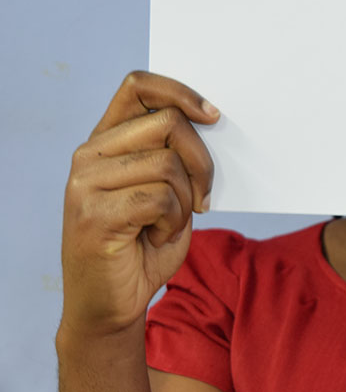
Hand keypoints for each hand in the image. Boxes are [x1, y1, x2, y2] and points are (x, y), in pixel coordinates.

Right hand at [60, 71, 219, 337]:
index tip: (214, 116)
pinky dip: (175, 221)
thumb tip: (212, 121)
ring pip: (168, 163)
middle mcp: (89, 154)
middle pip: (168, 122)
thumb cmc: (145, 245)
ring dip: (186, 200)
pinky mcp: (93, 213)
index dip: (181, 92)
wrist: (111, 305)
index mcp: (105, 140)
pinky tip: (159, 236)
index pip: (138, 86)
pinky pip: (160, 198)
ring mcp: (86, 183)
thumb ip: (174, 154)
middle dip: (202, 161)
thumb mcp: (166, 190)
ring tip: (172, 223)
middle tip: (204, 197)